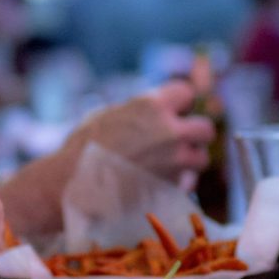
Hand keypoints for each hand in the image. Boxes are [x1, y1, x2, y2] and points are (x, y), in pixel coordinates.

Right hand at [62, 79, 215, 183]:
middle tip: (180, 141)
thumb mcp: (108, 114)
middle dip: (195, 134)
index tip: (174, 111)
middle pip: (206, 128)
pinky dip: (179, 183)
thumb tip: (152, 111)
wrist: (73, 184)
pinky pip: (188, 183)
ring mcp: (174, 161)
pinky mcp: (172, 186)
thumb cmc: (82, 147)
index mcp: (153, 105)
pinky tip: (161, 182)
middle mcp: (170, 131)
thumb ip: (137, 111)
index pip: (188, 92)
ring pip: (201, 158)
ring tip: (170, 165)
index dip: (181, 103)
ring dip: (189, 162)